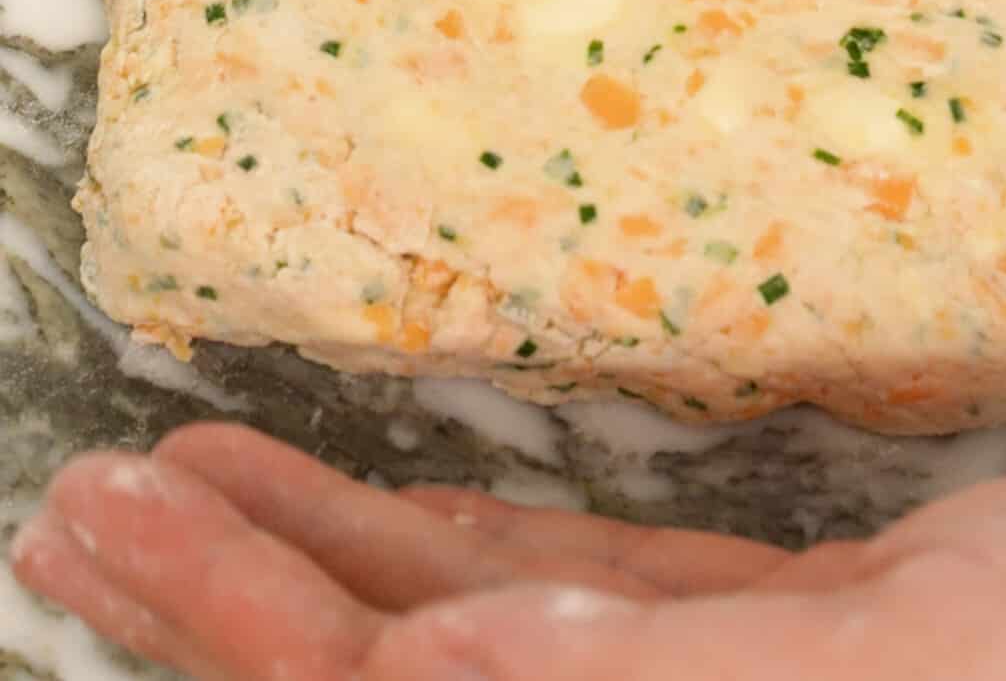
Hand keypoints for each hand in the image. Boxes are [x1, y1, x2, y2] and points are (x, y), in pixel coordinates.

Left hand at [11, 424, 1005, 680]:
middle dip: (228, 602)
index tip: (111, 541)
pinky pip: (587, 603)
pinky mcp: (781, 645)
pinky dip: (468, 545)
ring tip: (173, 484)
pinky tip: (376, 506)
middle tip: (84, 510)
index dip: (238, 647)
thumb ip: (665, 680)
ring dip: (316, 559)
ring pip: (469, 642)